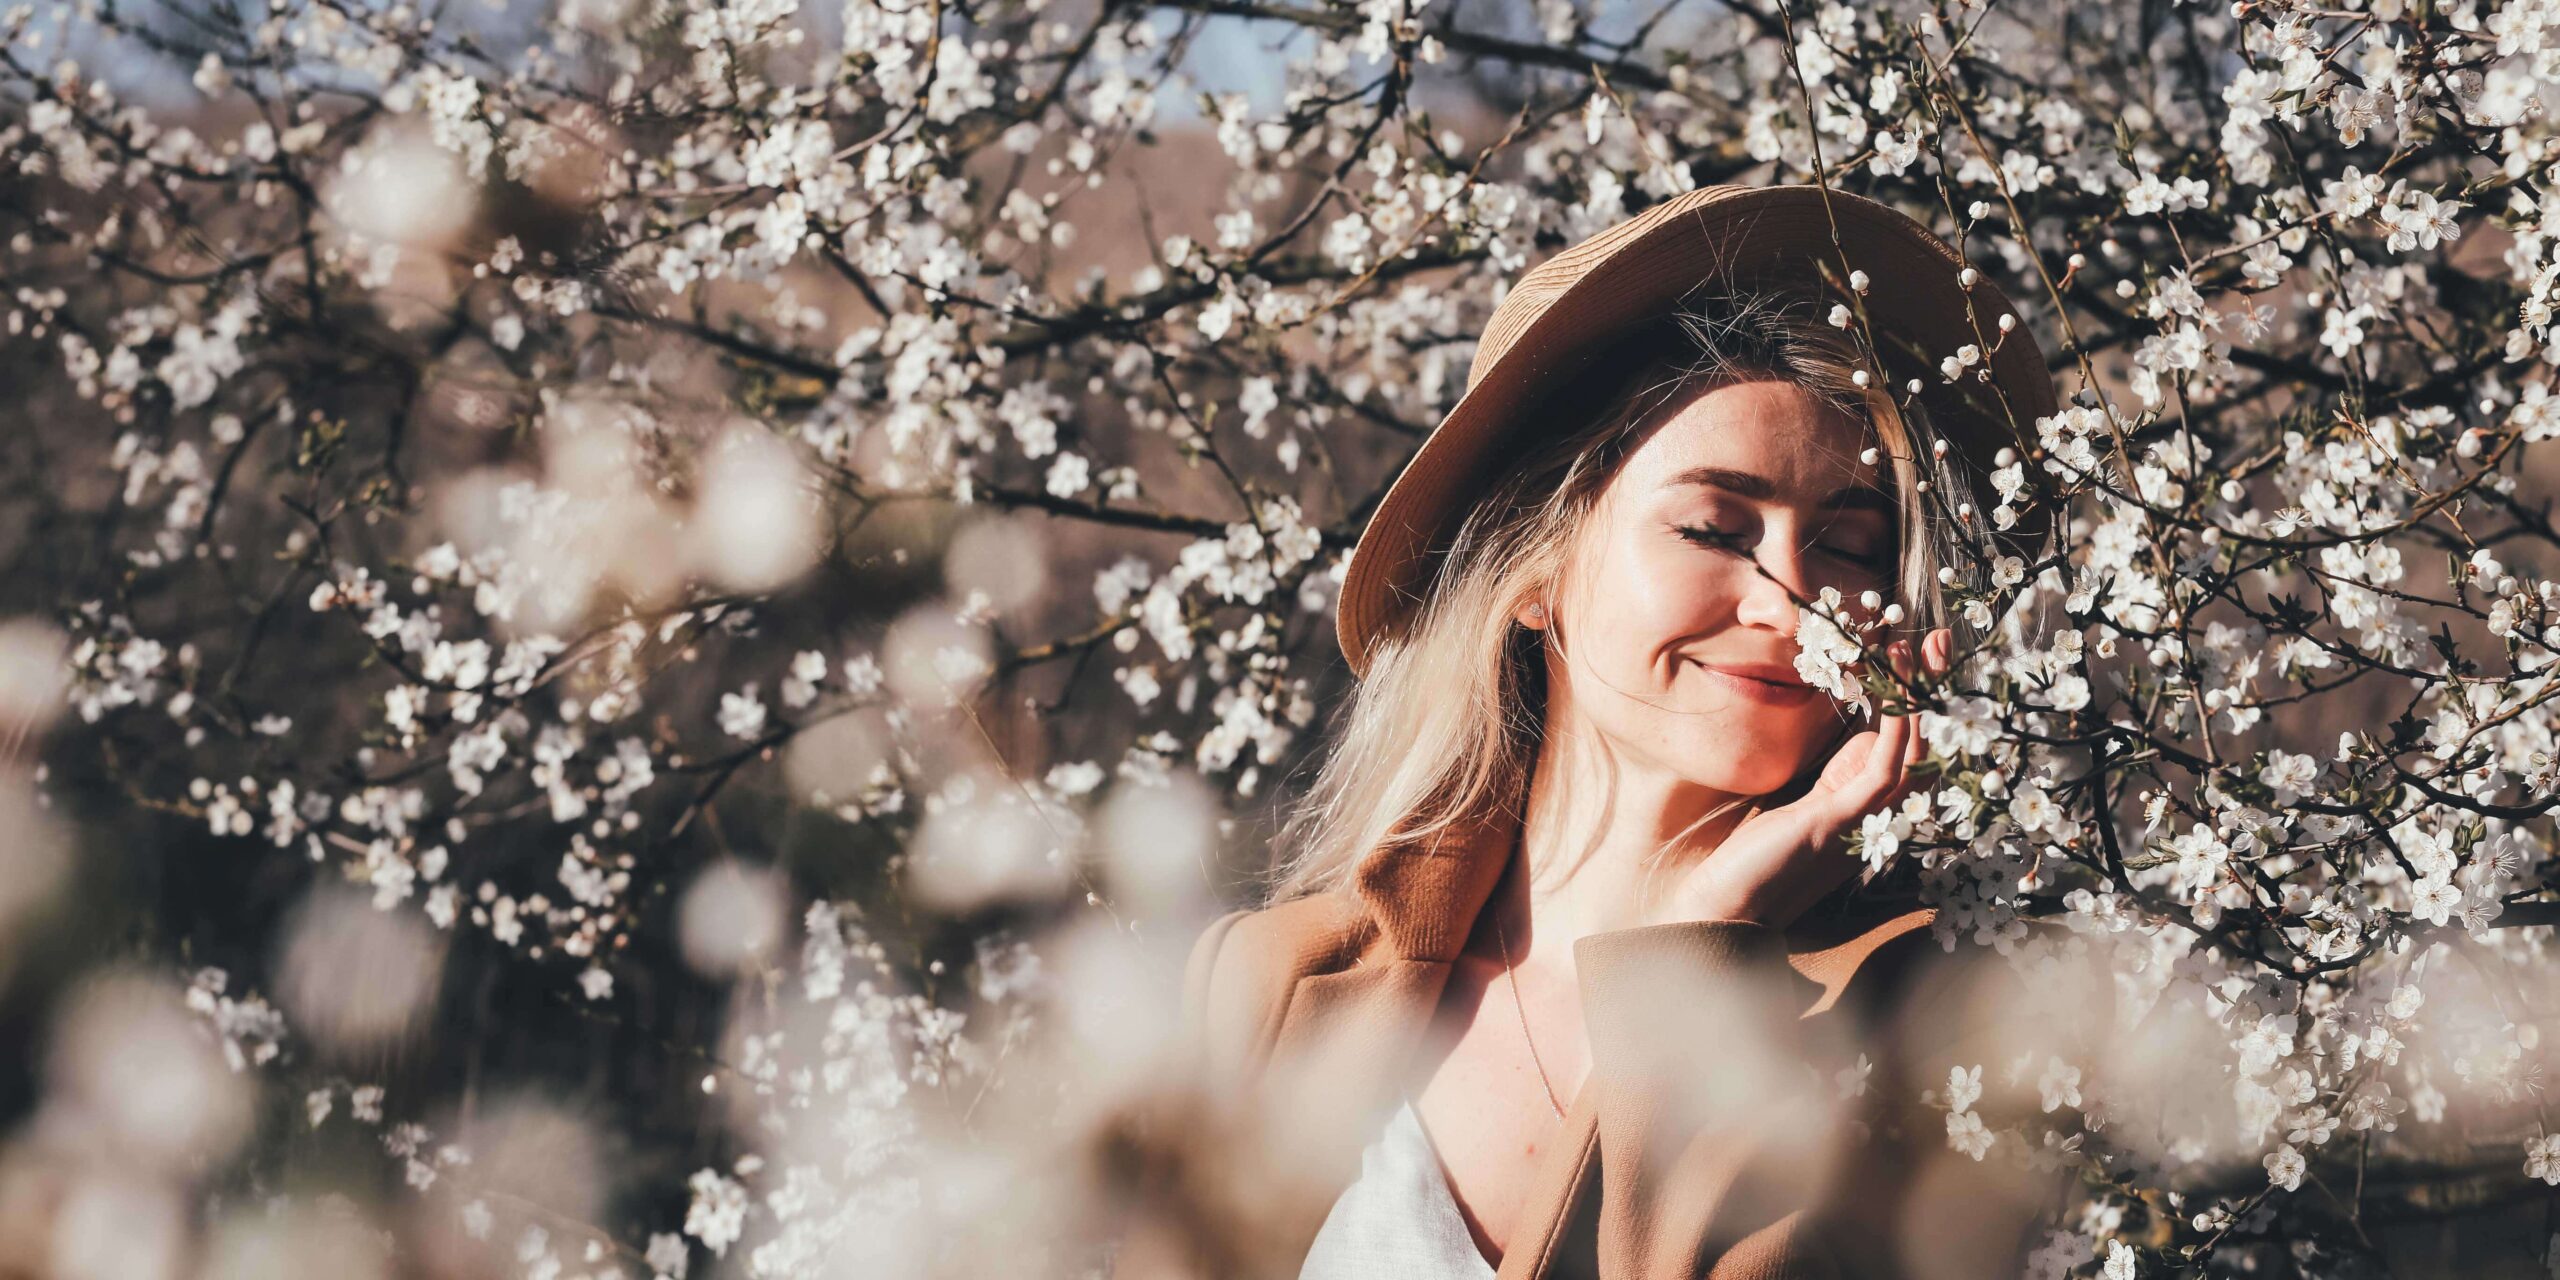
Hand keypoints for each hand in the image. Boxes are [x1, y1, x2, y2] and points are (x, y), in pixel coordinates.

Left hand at [1658, 627, 1949, 931]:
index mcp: (1871, 807)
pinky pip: (1884, 774)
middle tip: (1936, 640)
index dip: (1920, 699)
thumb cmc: (1762, 857)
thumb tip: (1853, 732)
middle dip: (1932, 690)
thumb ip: (1835, 777)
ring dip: (1916, 700)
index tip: (1922, 654)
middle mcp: (1881, 815)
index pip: (1910, 745)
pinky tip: (1895, 701)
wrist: (1732, 905)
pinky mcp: (1845, 824)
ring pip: (1913, 754)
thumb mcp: (1806, 805)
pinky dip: (1895, 736)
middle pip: (1924, 744)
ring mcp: (1868, 822)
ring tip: (1910, 651)